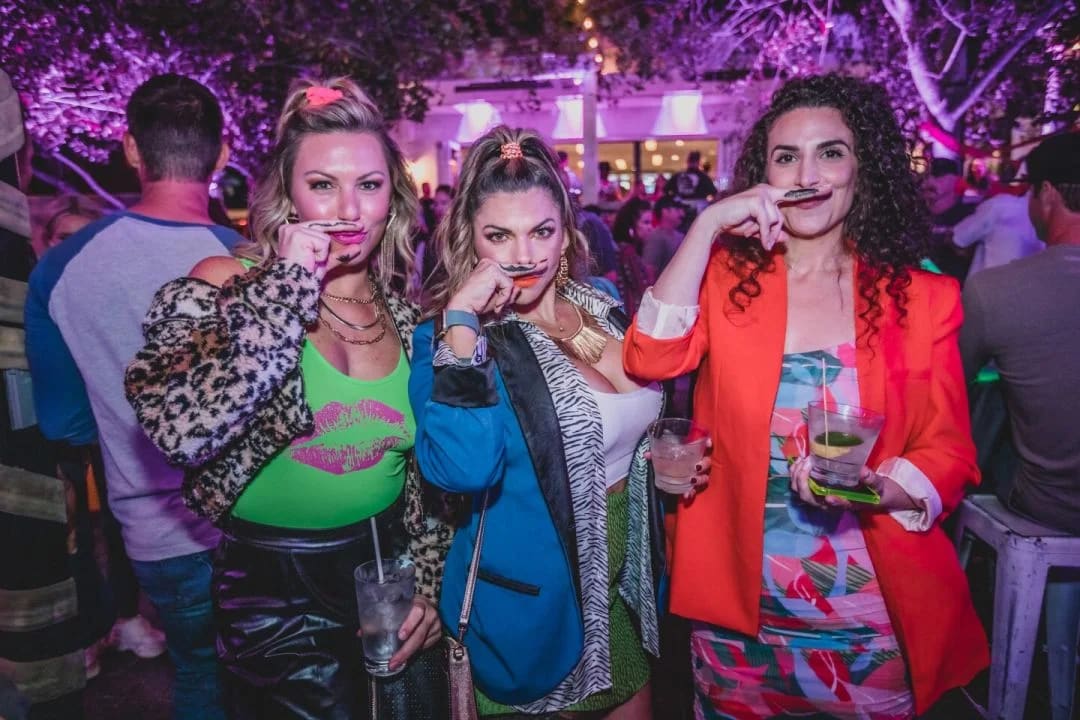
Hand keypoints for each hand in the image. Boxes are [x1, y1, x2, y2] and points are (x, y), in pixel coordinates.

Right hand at [277, 220, 351, 280]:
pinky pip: (323, 243)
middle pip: (324, 227)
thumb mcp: (324, 262)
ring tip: (310, 262)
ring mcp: (293, 230)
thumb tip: (358, 248)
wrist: (295, 287)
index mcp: (292, 231)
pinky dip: (320, 255)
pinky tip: (309, 261)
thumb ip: (339, 254)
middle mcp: (290, 227)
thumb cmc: (305, 276)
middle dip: (334, 237)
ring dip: (322, 254)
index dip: (340, 226)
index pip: (321, 225)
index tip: (359, 226)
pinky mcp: (298, 235)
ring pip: (325, 238)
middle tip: (329, 250)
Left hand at [386, 596, 441, 670]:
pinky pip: (426, 647)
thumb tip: (361, 632)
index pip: (417, 611)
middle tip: (394, 660)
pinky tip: (406, 658)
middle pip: (420, 633)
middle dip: (406, 649)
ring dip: (409, 654)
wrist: (428, 605)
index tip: (400, 636)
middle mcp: (430, 614)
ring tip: (396, 663)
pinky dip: (415, 653)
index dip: (410, 624)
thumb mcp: (399, 606)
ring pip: (422, 643)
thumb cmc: (410, 605)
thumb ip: (382, 617)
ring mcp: (436, 625)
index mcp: (420, 603)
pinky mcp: (438, 635)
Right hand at [446, 258, 520, 316]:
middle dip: (509, 293)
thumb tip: (519, 288)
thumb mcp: (497, 296)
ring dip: (506, 297)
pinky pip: (509, 286)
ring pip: (511, 283)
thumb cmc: (477, 303)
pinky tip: (496, 304)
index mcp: (488, 266)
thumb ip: (509, 291)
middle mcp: (490, 263)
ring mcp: (491, 266)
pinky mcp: (493, 272)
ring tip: (496, 305)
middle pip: (511, 277)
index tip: (516, 292)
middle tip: (499, 305)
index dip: (512, 285)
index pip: (509, 273)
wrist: (464, 307)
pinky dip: (504, 298)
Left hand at [646, 438, 712, 500]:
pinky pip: (695, 490)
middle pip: (707, 462)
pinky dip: (691, 493)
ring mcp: (698, 476)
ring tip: (692, 480)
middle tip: (696, 466)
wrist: (669, 474)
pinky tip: (686, 495)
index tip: (708, 444)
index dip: (708, 444)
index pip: (705, 445)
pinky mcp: (693, 486)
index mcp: (694, 452)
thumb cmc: (669, 460)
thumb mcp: (663, 455)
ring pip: (705, 477)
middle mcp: (699, 463)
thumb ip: (656, 454)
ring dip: (700, 479)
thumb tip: (647, 455)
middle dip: (704, 464)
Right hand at [700, 183, 821, 250]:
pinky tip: (759, 240)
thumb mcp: (757, 230)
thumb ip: (771, 231)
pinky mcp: (756, 200)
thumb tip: (785, 238)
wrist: (714, 221)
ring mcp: (762, 193)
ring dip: (768, 234)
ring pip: (776, 219)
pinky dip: (764, 233)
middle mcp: (766, 190)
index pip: (793, 194)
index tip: (828, 189)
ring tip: (761, 243)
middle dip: (776, 231)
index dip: (811, 192)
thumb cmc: (734, 223)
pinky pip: (768, 221)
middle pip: (782, 214)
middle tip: (767, 243)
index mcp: (769, 194)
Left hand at [790, 458, 908, 510]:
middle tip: (808, 463)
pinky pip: (799, 483)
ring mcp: (819, 496)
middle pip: (808, 497)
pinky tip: (800, 460)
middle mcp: (828, 502)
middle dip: (803, 480)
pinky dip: (796, 472)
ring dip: (796, 475)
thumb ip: (871, 480)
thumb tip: (864, 471)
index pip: (833, 506)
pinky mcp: (814, 487)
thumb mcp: (876, 485)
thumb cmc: (872, 491)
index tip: (829, 497)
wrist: (869, 493)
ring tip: (802, 460)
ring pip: (800, 490)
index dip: (831, 502)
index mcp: (843, 504)